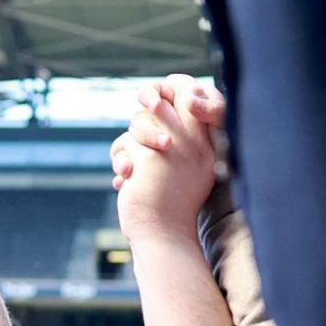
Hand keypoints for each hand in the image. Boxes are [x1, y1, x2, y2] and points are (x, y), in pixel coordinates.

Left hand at [111, 75, 228, 238]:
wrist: (163, 236)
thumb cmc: (169, 205)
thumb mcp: (184, 170)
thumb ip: (176, 140)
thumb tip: (154, 107)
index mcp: (205, 145)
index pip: (190, 94)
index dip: (170, 89)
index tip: (154, 104)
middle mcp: (193, 144)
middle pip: (160, 103)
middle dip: (144, 116)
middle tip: (145, 145)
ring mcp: (174, 149)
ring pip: (138, 121)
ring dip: (128, 145)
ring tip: (131, 170)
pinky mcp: (150, 159)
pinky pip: (125, 142)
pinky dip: (120, 161)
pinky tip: (124, 182)